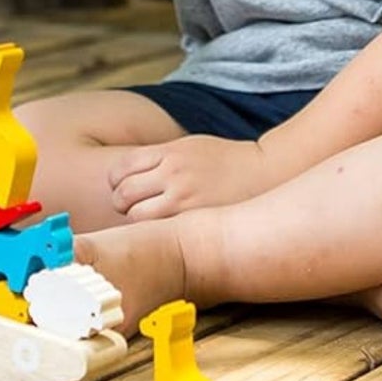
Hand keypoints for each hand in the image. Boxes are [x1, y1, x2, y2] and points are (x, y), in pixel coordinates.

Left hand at [107, 135, 276, 220]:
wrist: (265, 173)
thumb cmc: (223, 162)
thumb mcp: (188, 147)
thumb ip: (158, 159)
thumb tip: (124, 177)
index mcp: (170, 152)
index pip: (120, 168)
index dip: (116, 182)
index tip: (124, 188)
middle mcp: (174, 173)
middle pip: (123, 195)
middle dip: (122, 204)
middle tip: (134, 208)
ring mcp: (184, 199)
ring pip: (137, 218)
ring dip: (136, 222)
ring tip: (151, 222)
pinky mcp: (195, 220)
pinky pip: (159, 231)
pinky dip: (154, 233)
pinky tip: (163, 233)